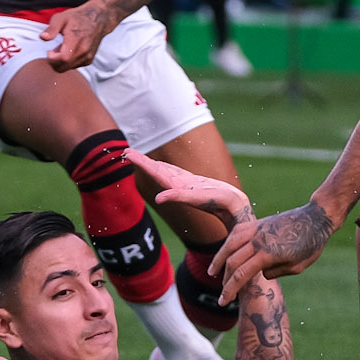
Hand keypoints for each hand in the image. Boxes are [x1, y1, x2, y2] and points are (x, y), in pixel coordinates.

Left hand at [41, 4, 110, 70]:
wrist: (98, 19)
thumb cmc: (78, 17)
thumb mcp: (61, 18)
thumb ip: (51, 29)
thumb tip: (43, 37)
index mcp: (75, 42)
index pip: (61, 60)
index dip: (51, 58)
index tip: (49, 50)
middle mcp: (83, 52)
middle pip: (62, 68)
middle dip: (54, 61)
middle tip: (54, 49)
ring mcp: (87, 57)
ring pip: (67, 68)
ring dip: (61, 61)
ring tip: (63, 47)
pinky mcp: (89, 60)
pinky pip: (74, 66)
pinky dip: (68, 61)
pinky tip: (69, 49)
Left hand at [125, 148, 250, 226]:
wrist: (233, 208)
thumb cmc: (218, 202)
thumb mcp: (197, 198)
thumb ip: (177, 197)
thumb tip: (158, 199)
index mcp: (175, 187)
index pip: (154, 171)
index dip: (140, 162)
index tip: (127, 153)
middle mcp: (177, 185)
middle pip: (155, 170)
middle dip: (141, 161)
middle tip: (127, 151)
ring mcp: (185, 184)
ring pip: (164, 171)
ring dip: (152, 164)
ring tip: (140, 157)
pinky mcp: (195, 183)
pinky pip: (176, 172)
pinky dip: (166, 167)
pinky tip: (163, 166)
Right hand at [211, 201, 333, 303]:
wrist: (316, 218)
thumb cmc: (311, 245)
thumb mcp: (296, 267)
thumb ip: (275, 272)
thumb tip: (259, 274)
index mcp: (268, 254)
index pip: (241, 275)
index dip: (230, 290)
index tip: (223, 302)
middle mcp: (259, 240)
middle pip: (232, 261)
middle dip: (224, 280)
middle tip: (222, 294)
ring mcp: (257, 228)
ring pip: (230, 244)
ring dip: (219, 259)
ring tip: (213, 272)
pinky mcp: (258, 222)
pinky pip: (237, 231)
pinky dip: (228, 242)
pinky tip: (225, 250)